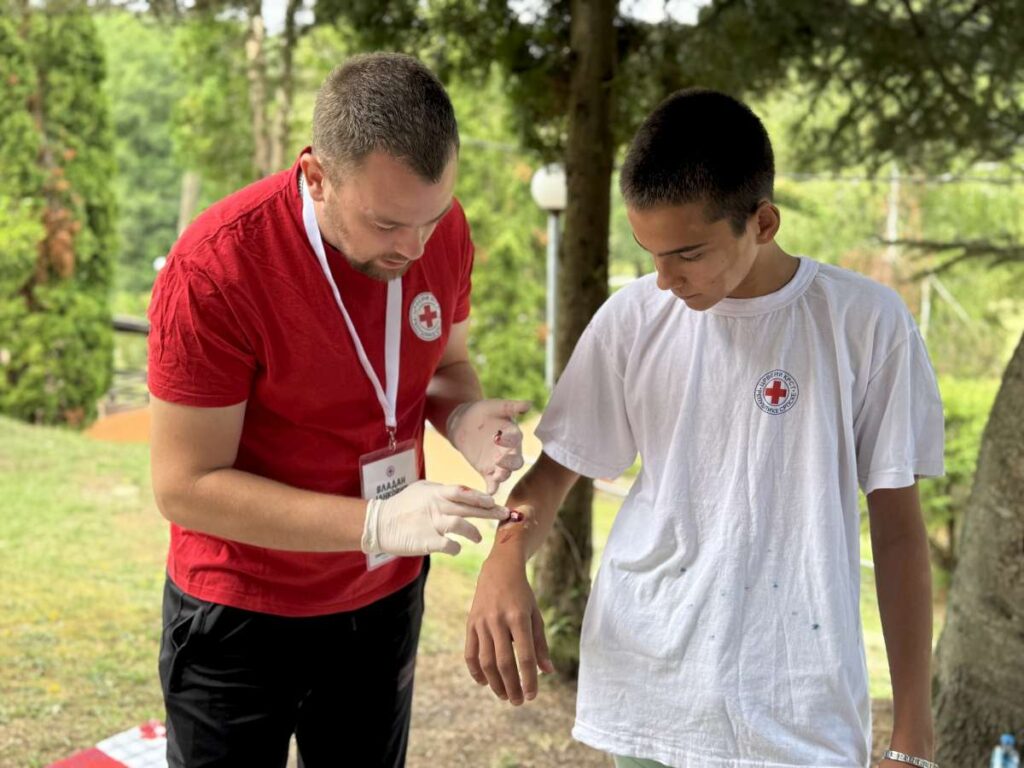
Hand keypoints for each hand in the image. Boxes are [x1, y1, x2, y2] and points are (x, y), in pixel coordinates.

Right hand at [361, 480, 507, 556]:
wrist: (379, 523)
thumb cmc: (403, 505)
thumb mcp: (422, 490)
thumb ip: (443, 491)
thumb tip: (465, 494)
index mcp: (436, 492)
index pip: (464, 492)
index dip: (481, 497)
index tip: (495, 502)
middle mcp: (436, 506)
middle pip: (469, 508)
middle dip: (490, 512)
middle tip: (505, 516)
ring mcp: (431, 523)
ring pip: (461, 526)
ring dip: (474, 532)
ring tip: (478, 538)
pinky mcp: (427, 541)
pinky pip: (449, 545)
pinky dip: (457, 548)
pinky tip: (458, 548)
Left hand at [447, 399, 530, 493]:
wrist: (465, 422)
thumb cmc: (484, 412)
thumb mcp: (496, 406)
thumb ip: (512, 406)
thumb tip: (529, 404)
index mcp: (513, 436)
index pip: (516, 441)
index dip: (510, 441)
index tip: (498, 437)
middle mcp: (509, 452)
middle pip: (515, 462)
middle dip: (509, 464)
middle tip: (500, 463)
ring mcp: (498, 464)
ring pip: (504, 474)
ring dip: (501, 476)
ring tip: (496, 477)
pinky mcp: (486, 471)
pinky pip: (492, 482)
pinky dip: (492, 488)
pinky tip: (489, 491)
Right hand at [465, 543, 554, 704]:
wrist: (499, 571)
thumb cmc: (522, 595)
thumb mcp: (535, 615)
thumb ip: (540, 644)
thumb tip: (547, 672)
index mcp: (519, 618)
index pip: (524, 656)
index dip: (529, 679)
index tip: (532, 696)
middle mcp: (498, 620)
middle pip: (503, 662)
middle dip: (511, 686)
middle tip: (517, 702)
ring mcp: (482, 622)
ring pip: (486, 661)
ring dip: (494, 683)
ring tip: (504, 695)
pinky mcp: (471, 623)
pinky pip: (470, 652)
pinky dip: (476, 671)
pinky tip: (484, 683)